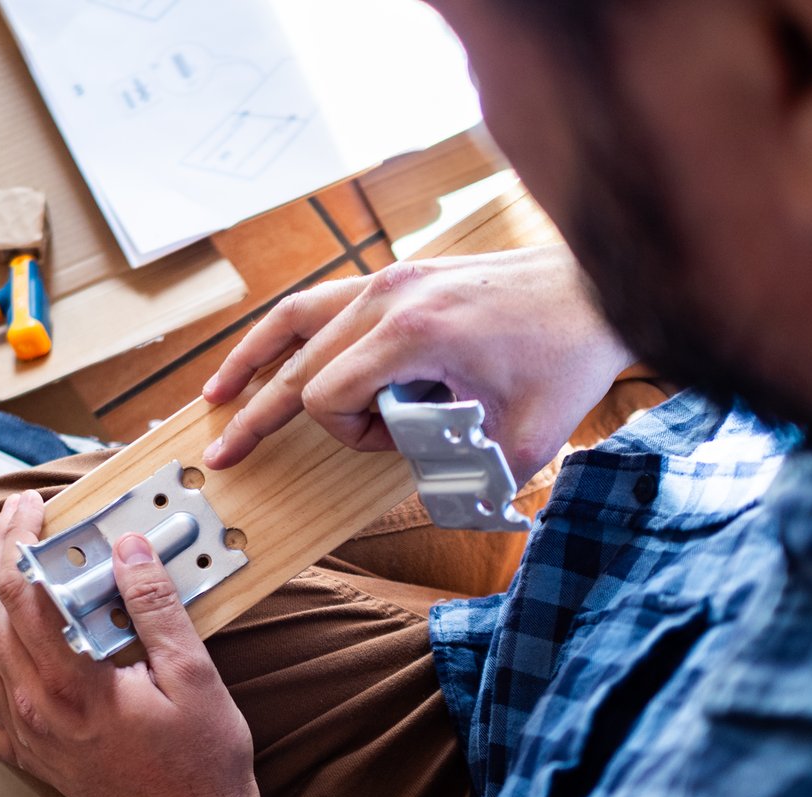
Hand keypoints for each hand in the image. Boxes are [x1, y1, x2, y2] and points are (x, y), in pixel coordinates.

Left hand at [0, 490, 260, 796]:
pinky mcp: (26, 757)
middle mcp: (33, 710)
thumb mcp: (194, 676)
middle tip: (7, 515)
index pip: (22, 594)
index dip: (19, 541)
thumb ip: (155, 608)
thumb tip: (128, 547)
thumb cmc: (201, 760)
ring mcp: (24, 737)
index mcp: (71, 685)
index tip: (33, 507)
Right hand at [201, 244, 632, 486]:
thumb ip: (472, 480)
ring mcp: (388, 280)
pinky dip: (284, 333)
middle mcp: (388, 298)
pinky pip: (320, 303)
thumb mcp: (524, 437)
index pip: (326, 395)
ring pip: (292, 322)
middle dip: (267, 416)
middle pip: (299, 364)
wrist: (596, 289)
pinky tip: (259, 354)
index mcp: (412, 333)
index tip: (396, 442)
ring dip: (251, 363)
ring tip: (216, 396)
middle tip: (223, 455)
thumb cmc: (565, 356)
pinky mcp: (396, 277)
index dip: (346, 436)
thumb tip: (426, 503)